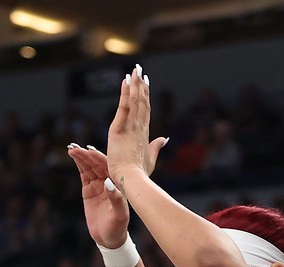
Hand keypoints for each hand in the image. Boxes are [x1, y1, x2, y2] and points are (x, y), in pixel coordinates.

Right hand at [67, 143, 129, 249]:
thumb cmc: (118, 226)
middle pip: (97, 164)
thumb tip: (107, 183)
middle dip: (86, 155)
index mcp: (118, 183)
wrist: (109, 238)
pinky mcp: (89, 190)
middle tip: (75, 147)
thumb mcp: (119, 214)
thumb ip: (115, 198)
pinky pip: (84, 174)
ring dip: (81, 157)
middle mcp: (109, 180)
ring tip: (71, 148)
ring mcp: (99, 184)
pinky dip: (79, 165)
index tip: (89, 150)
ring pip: (89, 167)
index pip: (108, 167)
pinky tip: (73, 155)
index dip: (98, 158)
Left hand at [105, 65, 167, 185]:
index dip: (146, 95)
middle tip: (140, 70)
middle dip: (141, 84)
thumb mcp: (150, 160)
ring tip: (135, 70)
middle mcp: (139, 127)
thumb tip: (164, 139)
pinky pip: (123, 107)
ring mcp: (131, 127)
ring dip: (135, 84)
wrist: (132, 180)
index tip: (146, 82)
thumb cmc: (140, 174)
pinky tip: (126, 80)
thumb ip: (156, 147)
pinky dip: (125, 93)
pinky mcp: (119, 129)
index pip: (145, 111)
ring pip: (135, 101)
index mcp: (144, 134)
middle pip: (142, 102)